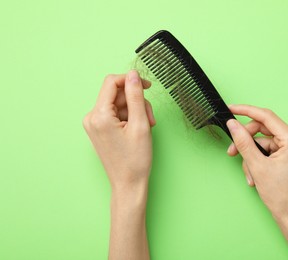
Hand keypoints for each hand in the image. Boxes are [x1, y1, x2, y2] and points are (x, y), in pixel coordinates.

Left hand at [83, 70, 153, 259]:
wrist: (128, 184)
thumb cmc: (135, 160)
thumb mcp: (140, 124)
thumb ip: (136, 97)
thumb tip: (133, 75)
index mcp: (98, 115)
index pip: (112, 82)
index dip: (131, 80)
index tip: (147, 86)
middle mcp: (91, 117)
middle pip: (116, 94)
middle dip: (136, 101)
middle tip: (150, 118)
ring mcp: (93, 124)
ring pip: (118, 104)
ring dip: (135, 111)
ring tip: (146, 126)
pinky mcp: (99, 129)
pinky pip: (115, 113)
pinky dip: (129, 117)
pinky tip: (138, 129)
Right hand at [226, 104, 287, 258]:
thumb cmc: (281, 195)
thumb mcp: (257, 166)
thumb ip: (244, 143)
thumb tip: (233, 125)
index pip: (266, 116)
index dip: (246, 110)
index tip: (231, 108)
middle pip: (262, 130)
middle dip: (245, 141)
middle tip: (231, 151)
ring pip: (261, 142)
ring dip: (250, 156)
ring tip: (249, 174)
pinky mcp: (286, 154)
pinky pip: (265, 151)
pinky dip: (256, 161)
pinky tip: (254, 176)